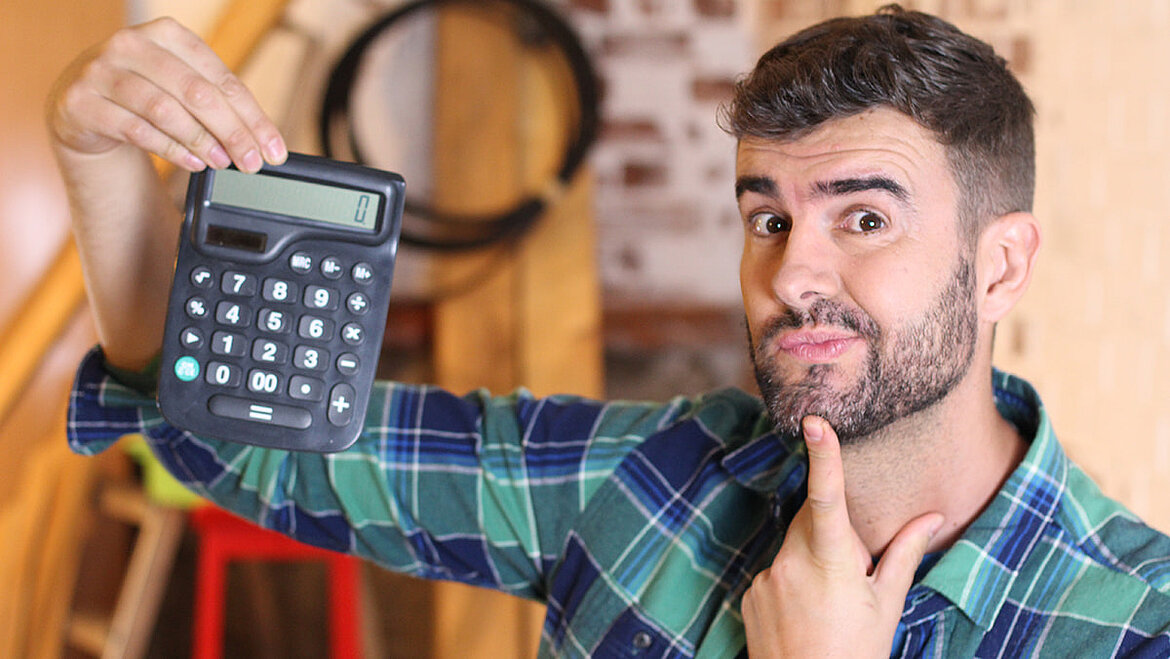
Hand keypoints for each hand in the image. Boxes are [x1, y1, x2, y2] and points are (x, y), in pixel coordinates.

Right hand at [47, 17, 285, 172]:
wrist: (84, 105)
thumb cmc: (145, 93)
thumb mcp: (181, 88)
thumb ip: (218, 106)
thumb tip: (261, 141)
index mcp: (167, 34)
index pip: (222, 79)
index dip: (253, 117)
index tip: (274, 149)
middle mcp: (132, 45)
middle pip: (197, 93)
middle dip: (233, 133)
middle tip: (252, 162)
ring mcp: (102, 71)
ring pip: (165, 110)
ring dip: (201, 141)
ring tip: (222, 162)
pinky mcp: (83, 102)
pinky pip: (136, 129)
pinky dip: (170, 149)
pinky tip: (192, 162)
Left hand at [741, 416, 942, 657]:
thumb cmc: (855, 653)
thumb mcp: (886, 603)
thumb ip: (905, 553)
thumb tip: (932, 518)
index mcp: (829, 561)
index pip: (827, 498)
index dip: (823, 457)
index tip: (815, 423)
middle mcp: (790, 562)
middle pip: (809, 519)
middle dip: (831, 531)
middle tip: (852, 571)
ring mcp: (765, 578)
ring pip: (792, 547)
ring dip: (810, 560)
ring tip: (827, 604)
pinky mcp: (750, 593)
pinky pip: (775, 571)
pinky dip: (791, 582)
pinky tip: (805, 615)